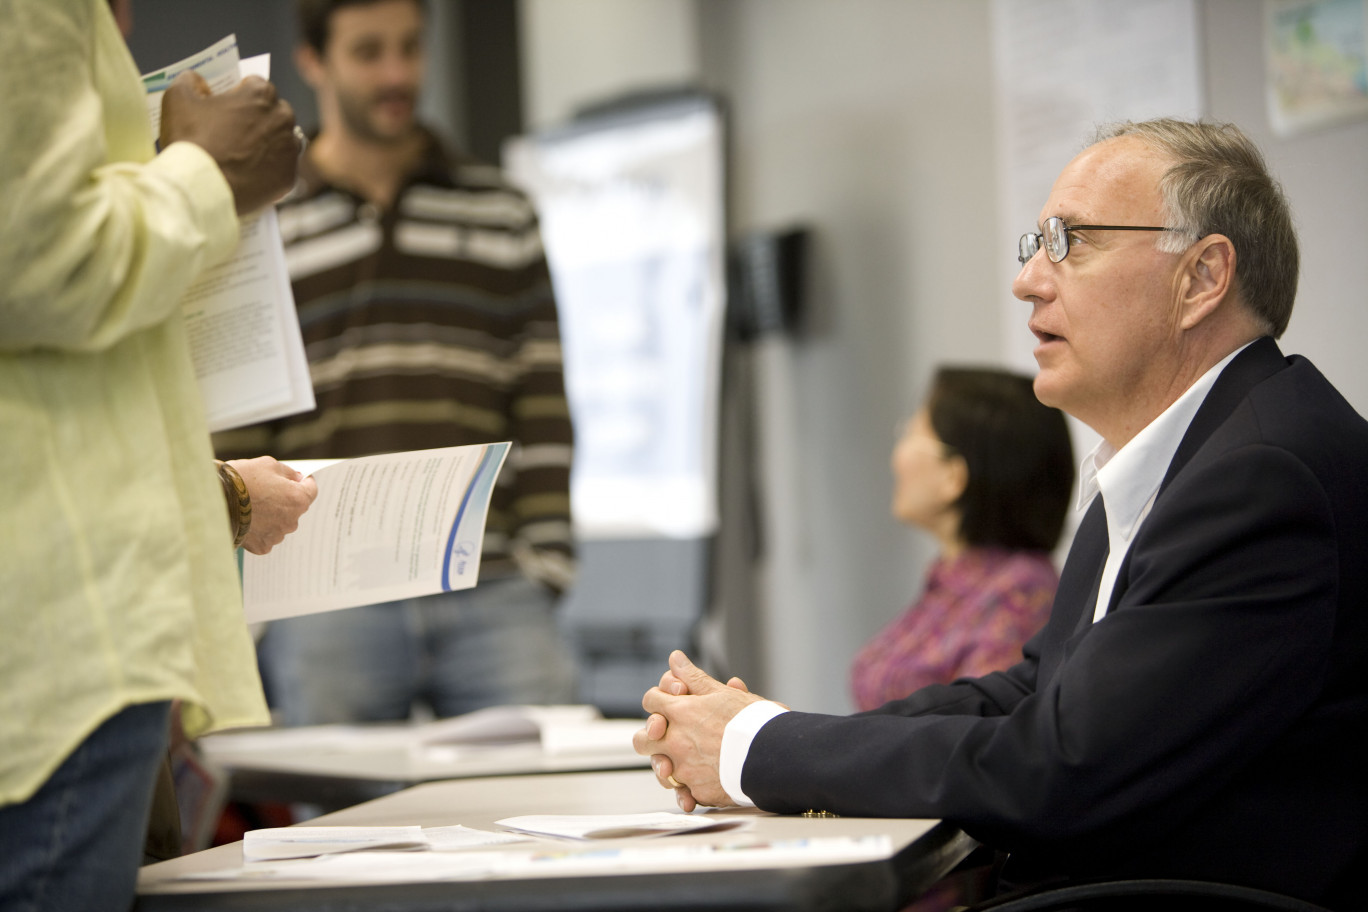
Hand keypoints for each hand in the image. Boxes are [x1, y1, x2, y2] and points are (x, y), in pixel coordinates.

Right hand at [159, 71, 301, 214]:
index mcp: (261, 94)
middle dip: (257, 118)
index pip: (255, 85)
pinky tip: (251, 172)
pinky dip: (270, 168)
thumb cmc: (191, 141)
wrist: (201, 188)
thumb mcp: (178, 98)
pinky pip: (282, 168)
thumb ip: (190, 80)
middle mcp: (284, 119)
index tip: (226, 107)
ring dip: (268, 142)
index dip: (239, 94)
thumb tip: (198, 81)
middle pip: (274, 112)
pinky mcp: (290, 177)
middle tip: (233, 132)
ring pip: (283, 140)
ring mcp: (290, 150)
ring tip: (243, 154)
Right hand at [228, 457, 317, 554]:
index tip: (296, 479)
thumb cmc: (241, 479)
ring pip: (280, 523)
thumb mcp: (268, 465)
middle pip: (295, 508)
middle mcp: (292, 520)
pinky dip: (260, 529)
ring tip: (252, 506)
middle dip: (285, 499)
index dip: (303, 482)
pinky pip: (266, 536)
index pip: (311, 490)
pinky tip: (247, 519)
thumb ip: (288, 473)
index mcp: (298, 499)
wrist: (214, 499)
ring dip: (272, 516)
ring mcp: (277, 535)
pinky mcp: (262, 546)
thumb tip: (297, 479)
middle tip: (266, 492)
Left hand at [633, 650, 764, 810]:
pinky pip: (683, 793)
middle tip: (665, 735)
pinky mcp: (699, 791)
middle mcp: (676, 742)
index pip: (651, 701)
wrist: (773, 755)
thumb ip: (694, 677)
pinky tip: (696, 789)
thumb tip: (675, 659)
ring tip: (682, 763)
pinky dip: (687, 792)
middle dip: (651, 736)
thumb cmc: (752, 722)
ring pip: (660, 770)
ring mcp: (685, 769)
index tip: (670, 702)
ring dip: (666, 766)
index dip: (658, 699)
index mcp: (681, 713)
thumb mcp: (722, 693)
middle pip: (643, 740)